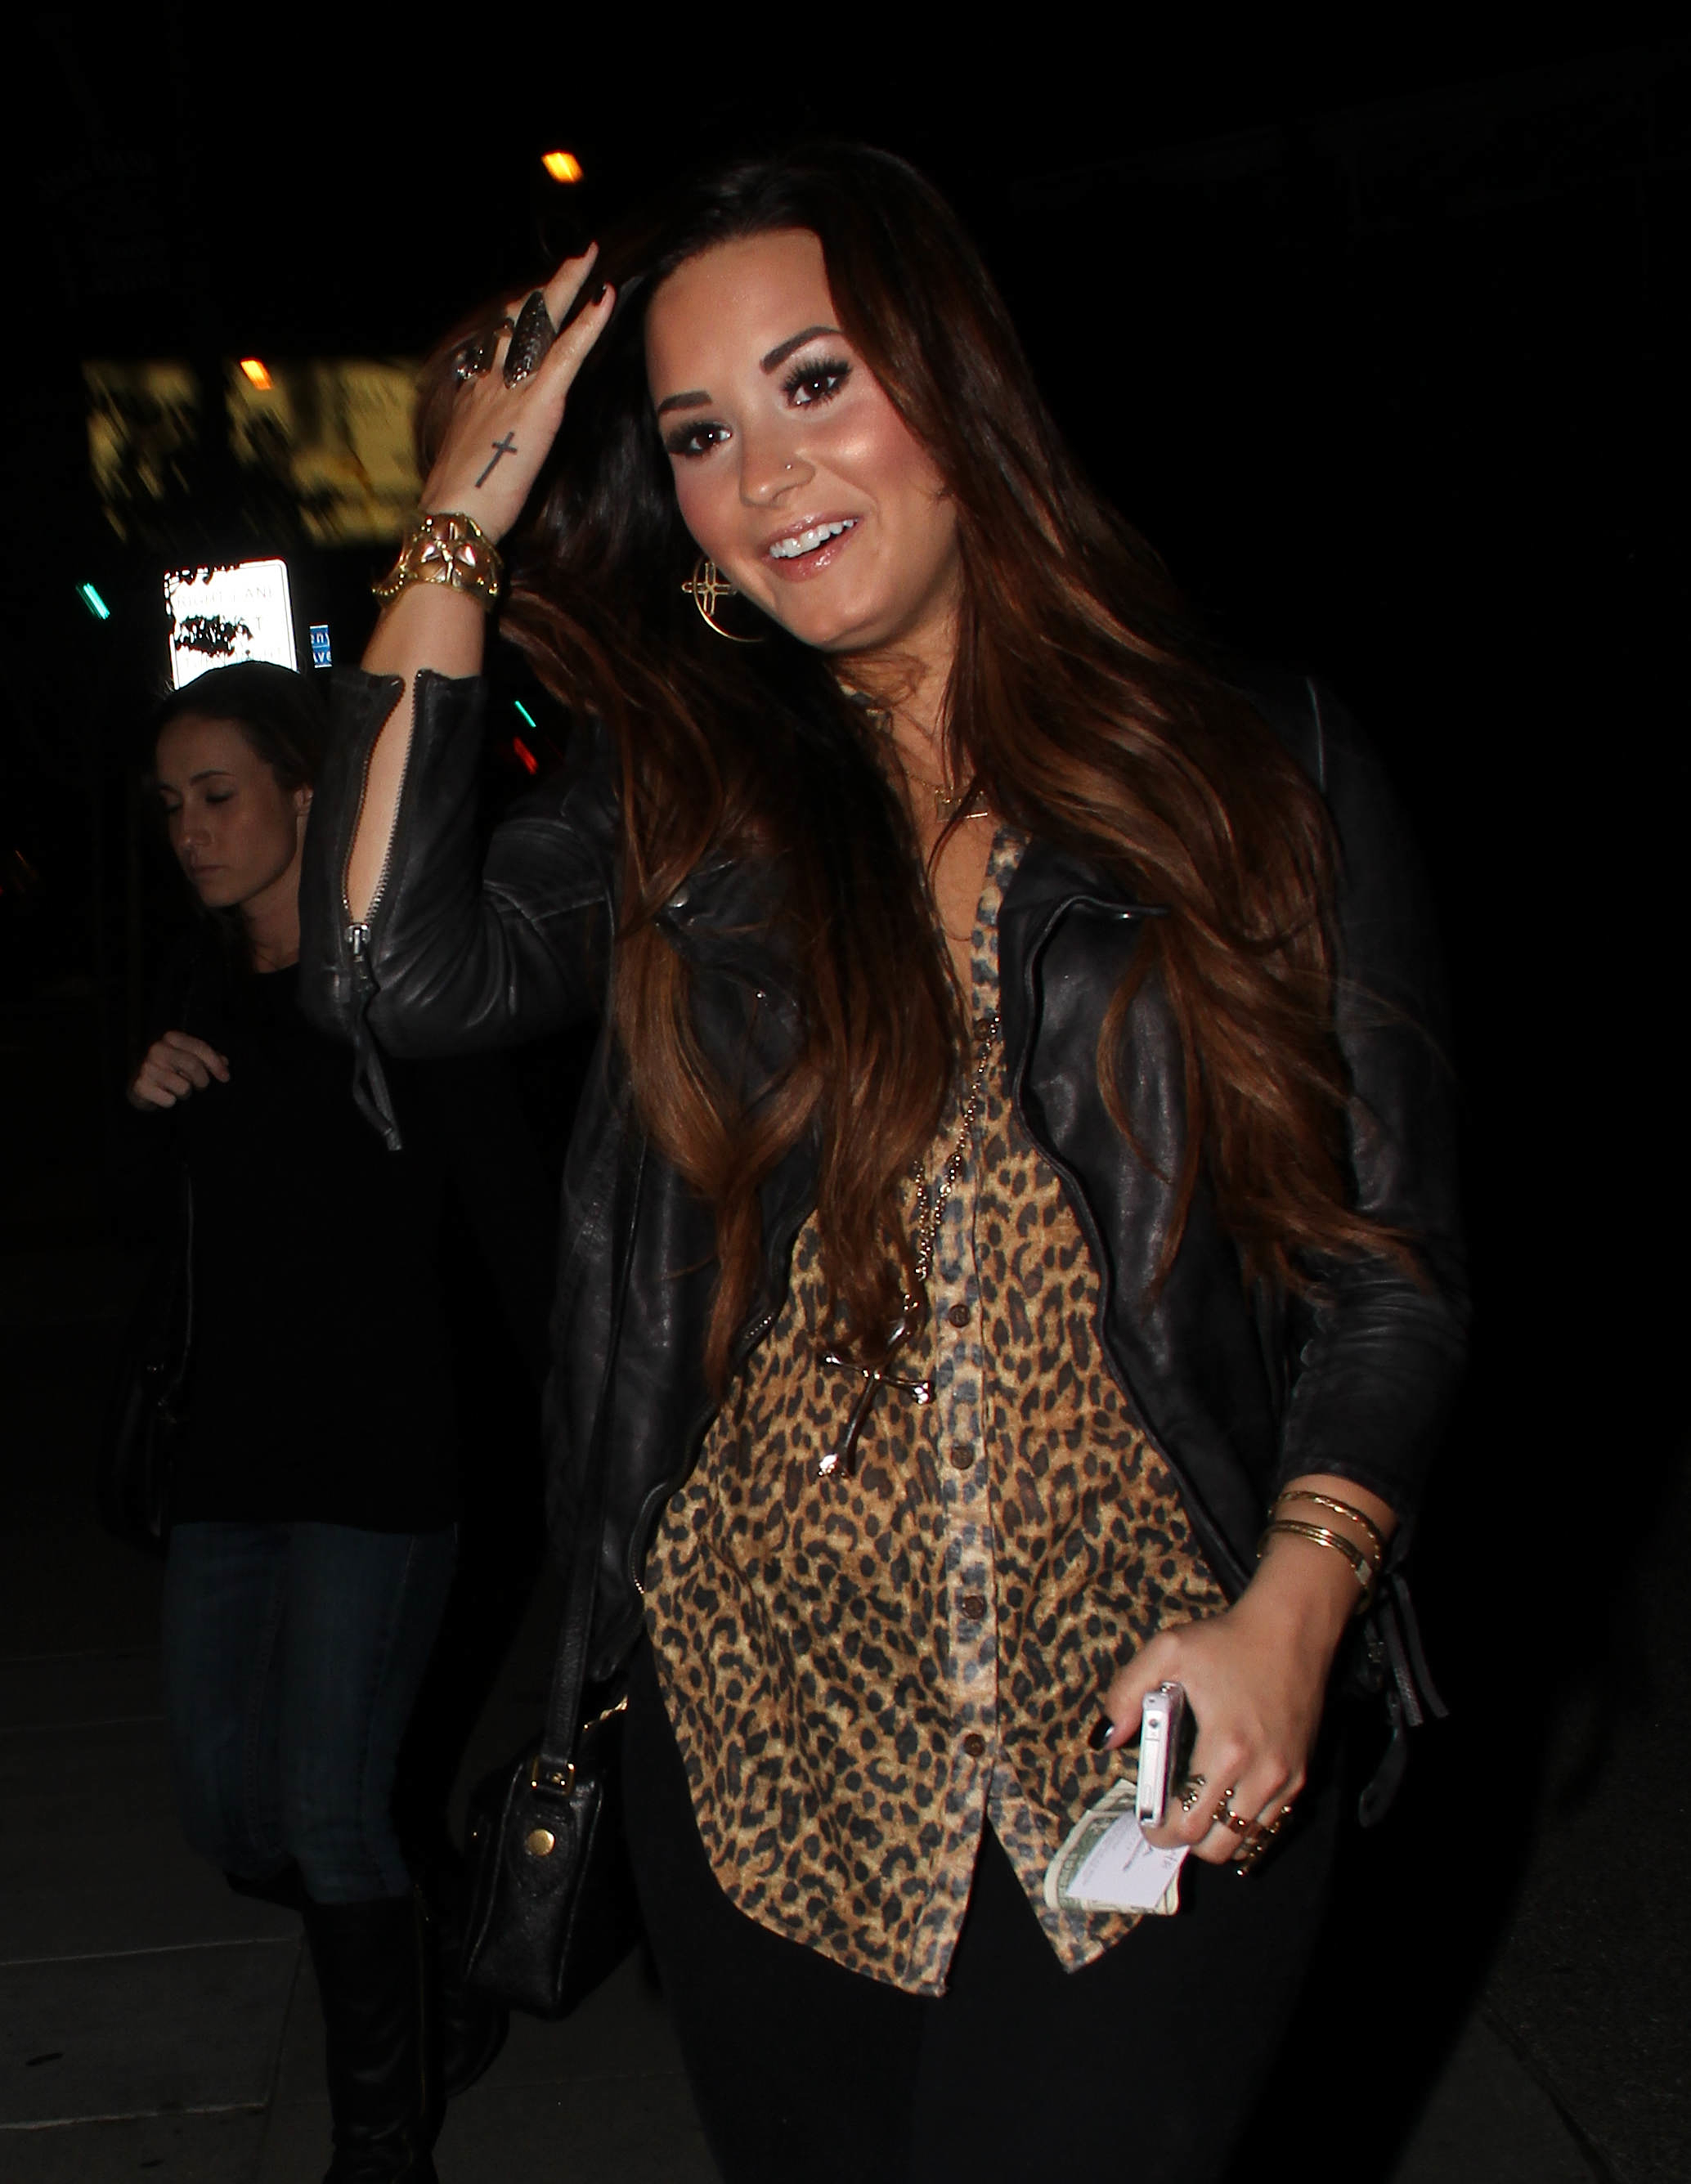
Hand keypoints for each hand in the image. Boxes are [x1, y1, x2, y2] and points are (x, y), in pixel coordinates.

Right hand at [127, 1032, 228, 1109]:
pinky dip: (171, 1102)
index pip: (200, 1048)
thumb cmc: (170, 1070)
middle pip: (192, 1065)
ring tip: (178, 1090)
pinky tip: (165, 1096)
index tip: (226, 1078)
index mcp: (172, 1038)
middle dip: (202, 1080)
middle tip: (201, 1087)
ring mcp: (147, 1067)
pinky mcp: (140, 1086)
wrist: (141, 1087)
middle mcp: (158, 1049)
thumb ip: (207, 1058)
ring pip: (183, 1087)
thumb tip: (225, 1062)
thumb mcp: (188, 1058)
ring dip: (186, 1093)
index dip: (216, 1064)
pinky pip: (169, 1100)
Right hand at [418, 247, 615, 542]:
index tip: (534, 299)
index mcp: (475, 394)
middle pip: (518, 321)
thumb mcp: (475, 459)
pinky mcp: (539, 404)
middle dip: (545, 289)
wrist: (454, 512)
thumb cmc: (463, 500)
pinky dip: (588, 323)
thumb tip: (504, 444)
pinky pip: (567, 353)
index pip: (500, 343)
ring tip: (586, 260)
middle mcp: (491, 380)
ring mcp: (514, 388)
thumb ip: (490, 440)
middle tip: (571, 261)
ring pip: (541, 324)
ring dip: (565, 287)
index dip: (520, 317)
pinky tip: (604, 297)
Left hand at [1096, 1554, 1352, 1866]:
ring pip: (1247, 1841)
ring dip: (1218, 1835)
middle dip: (1185, 1839)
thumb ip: (1127, 1694)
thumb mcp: (1167, 1651)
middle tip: (1168, 1818)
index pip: (1188, 1821)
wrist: (1292, 1629)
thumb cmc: (1227, 1640)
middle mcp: (1260, 1774)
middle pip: (1217, 1845)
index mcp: (1225, 1749)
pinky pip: (1272, 1824)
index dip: (1160, 1830)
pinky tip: (1228, 1801)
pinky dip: (1247, 1824)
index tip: (1147, 1822)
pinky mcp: (1302, 1775)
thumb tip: (1106, 1739)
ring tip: (1197, 1808)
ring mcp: (1286, 1778)